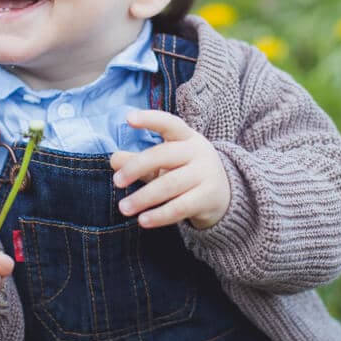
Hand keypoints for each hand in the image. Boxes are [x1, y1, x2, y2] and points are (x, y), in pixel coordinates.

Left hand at [110, 110, 229, 229]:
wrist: (226, 194)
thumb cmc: (186, 172)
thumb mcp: (164, 163)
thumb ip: (139, 161)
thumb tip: (113, 160)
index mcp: (186, 136)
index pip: (168, 123)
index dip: (150, 119)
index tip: (128, 118)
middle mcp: (198, 151)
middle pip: (163, 155)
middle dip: (136, 167)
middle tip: (117, 181)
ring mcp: (205, 174)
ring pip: (170, 185)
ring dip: (143, 198)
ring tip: (123, 208)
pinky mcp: (208, 198)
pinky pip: (180, 207)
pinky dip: (159, 215)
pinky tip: (143, 221)